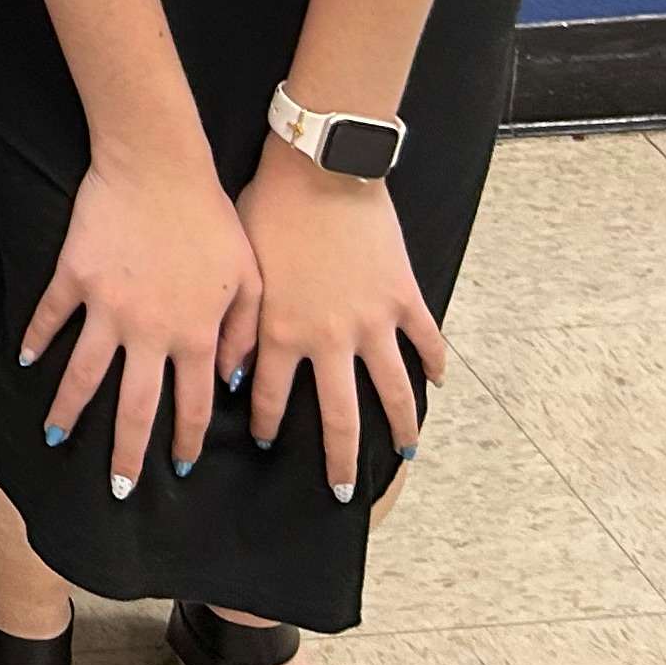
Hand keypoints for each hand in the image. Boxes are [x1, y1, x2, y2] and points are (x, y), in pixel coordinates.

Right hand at [27, 143, 256, 501]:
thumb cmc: (211, 217)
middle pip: (133, 407)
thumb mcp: (248, 279)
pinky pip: (50, 318)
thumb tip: (233, 383)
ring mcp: (106, 307)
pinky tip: (27, 362)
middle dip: (124, 453)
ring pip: (84, 373)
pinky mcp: (74, 277)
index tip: (176, 468)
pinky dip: (36, 341)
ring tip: (54, 436)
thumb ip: (244, 335)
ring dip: (68, 409)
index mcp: (194, 336)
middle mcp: (149, 332)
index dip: (183, 442)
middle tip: (115, 487)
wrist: (159, 167)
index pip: (190, 406)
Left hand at [236, 144, 443, 497]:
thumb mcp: (240, 272)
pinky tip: (437, 383)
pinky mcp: (404, 297)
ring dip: (401, 427)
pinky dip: (434, 363)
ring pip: (394, 391)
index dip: (270, 426)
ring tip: (405, 454)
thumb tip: (228, 376)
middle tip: (342, 493)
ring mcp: (373, 322)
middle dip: (340, 460)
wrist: (318, 170)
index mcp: (283, 333)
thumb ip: (236, 329)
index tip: (268, 446)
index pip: (274, 398)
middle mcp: (330, 339)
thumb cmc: (265, 210)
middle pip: (341, 418)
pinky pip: (426, 341)